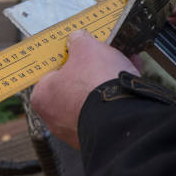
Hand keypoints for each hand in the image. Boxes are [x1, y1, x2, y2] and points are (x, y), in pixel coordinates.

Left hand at [30, 30, 138, 148]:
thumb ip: (78, 40)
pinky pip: (107, 110)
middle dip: (90, 69)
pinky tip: (132, 78)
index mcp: (42, 96)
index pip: (50, 72)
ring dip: (106, 81)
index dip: (66, 58)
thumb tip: (77, 38)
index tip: (77, 51)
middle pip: (72, 85)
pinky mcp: (100, 137)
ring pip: (92, 98)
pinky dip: (118, 95)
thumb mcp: (86, 47)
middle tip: (101, 56)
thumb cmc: (96, 83)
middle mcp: (55, 117)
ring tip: (123, 62)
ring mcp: (77, 130)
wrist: (125, 117)